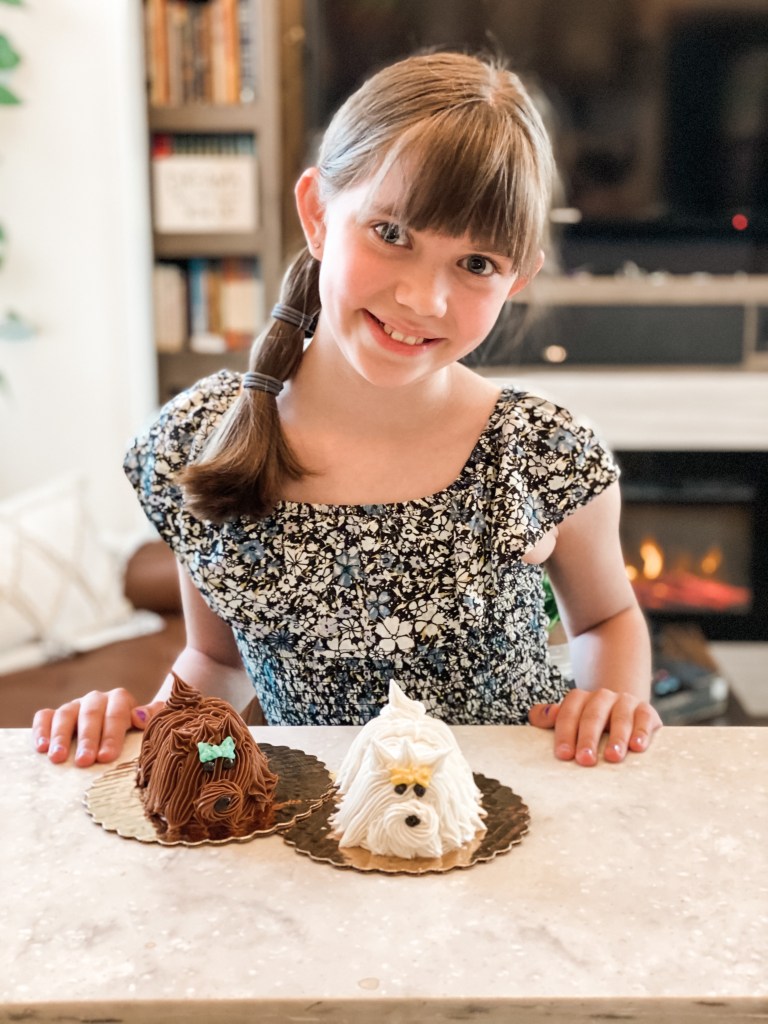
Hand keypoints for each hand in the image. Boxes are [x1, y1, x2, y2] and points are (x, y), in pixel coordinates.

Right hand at [32, 689, 164, 767]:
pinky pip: (45, 716)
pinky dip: (41, 729)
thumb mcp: (147, 725)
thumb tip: (140, 717)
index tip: (106, 757)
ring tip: (58, 759)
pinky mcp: (56, 714)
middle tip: (84, 761)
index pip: (116, 715)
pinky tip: (41, 747)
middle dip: (87, 740)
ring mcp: (75, 705)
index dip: (111, 736)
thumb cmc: (134, 732)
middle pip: (90, 716)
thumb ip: (152, 719)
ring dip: (61, 737)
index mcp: (120, 699)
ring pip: (65, 715)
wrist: (120, 727)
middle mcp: (96, 699)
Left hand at [528, 687, 661, 765]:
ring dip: (616, 738)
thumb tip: (539, 715)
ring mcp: (625, 702)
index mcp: (580, 699)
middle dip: (588, 738)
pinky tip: (638, 747)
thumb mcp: (569, 720)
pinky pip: (644, 718)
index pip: (569, 712)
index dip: (565, 733)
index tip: (564, 755)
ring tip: (613, 757)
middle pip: (592, 715)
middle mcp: (602, 697)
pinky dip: (641, 732)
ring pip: (620, 717)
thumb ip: (547, 718)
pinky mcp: (646, 711)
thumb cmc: (590, 725)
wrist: (625, 714)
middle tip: (585, 760)